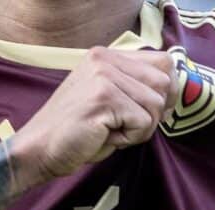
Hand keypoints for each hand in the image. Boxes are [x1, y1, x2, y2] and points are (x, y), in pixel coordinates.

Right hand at [13, 47, 177, 182]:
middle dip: (154, 113)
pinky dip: (129, 138)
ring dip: (140, 129)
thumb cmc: (77, 132)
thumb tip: (175, 92)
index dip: (167, 90)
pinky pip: (142, 121)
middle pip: (164, 83)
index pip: (164, 62)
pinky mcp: (104, 97)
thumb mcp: (110, 101)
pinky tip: (105, 137)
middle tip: (127, 127)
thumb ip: (135, 88)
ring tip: (112, 132)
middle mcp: (105, 59)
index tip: (152, 111)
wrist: (39, 149)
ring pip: (155, 104)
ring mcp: (104, 76)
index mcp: (107, 56)